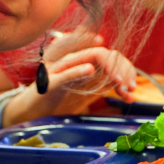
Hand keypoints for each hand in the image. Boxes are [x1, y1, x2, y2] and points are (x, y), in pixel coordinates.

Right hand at [1, 46, 136, 125]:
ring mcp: (60, 68)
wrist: (31, 110)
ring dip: (107, 67)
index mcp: (82, 61)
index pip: (109, 55)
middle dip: (120, 68)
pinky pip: (65, 73)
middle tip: (129, 88)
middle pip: (103, 53)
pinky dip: (77, 70)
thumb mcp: (85, 90)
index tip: (132, 86)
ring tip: (119, 82)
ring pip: (87, 57)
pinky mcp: (49, 82)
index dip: (124, 68)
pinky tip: (89, 70)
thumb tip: (125, 85)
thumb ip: (102, 84)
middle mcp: (72, 60)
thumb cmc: (58, 98)